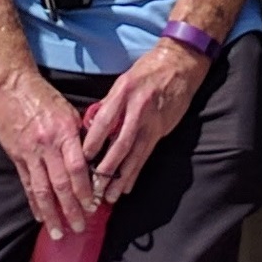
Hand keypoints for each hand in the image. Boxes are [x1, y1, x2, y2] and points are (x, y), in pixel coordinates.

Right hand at [0, 67, 98, 239]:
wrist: (11, 86)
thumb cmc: (43, 96)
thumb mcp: (68, 111)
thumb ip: (80, 136)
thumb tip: (95, 158)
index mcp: (64, 132)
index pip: (77, 168)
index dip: (85, 189)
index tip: (94, 205)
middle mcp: (47, 145)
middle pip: (61, 184)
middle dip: (72, 208)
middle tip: (80, 226)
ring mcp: (29, 153)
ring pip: (42, 190)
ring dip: (51, 214)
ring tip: (59, 232)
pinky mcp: (16, 156)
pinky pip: (26, 185)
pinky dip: (34, 203)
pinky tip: (40, 216)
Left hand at [81, 39, 207, 201]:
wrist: (180, 65)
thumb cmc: (147, 72)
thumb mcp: (123, 81)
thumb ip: (108, 104)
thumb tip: (90, 126)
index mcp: (124, 92)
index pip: (104, 121)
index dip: (92, 142)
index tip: (81, 159)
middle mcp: (138, 109)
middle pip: (120, 144)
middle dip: (107, 168)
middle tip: (94, 187)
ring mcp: (152, 121)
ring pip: (135, 155)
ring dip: (122, 178)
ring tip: (110, 196)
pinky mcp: (162, 130)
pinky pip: (146, 155)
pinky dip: (136, 172)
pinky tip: (128, 186)